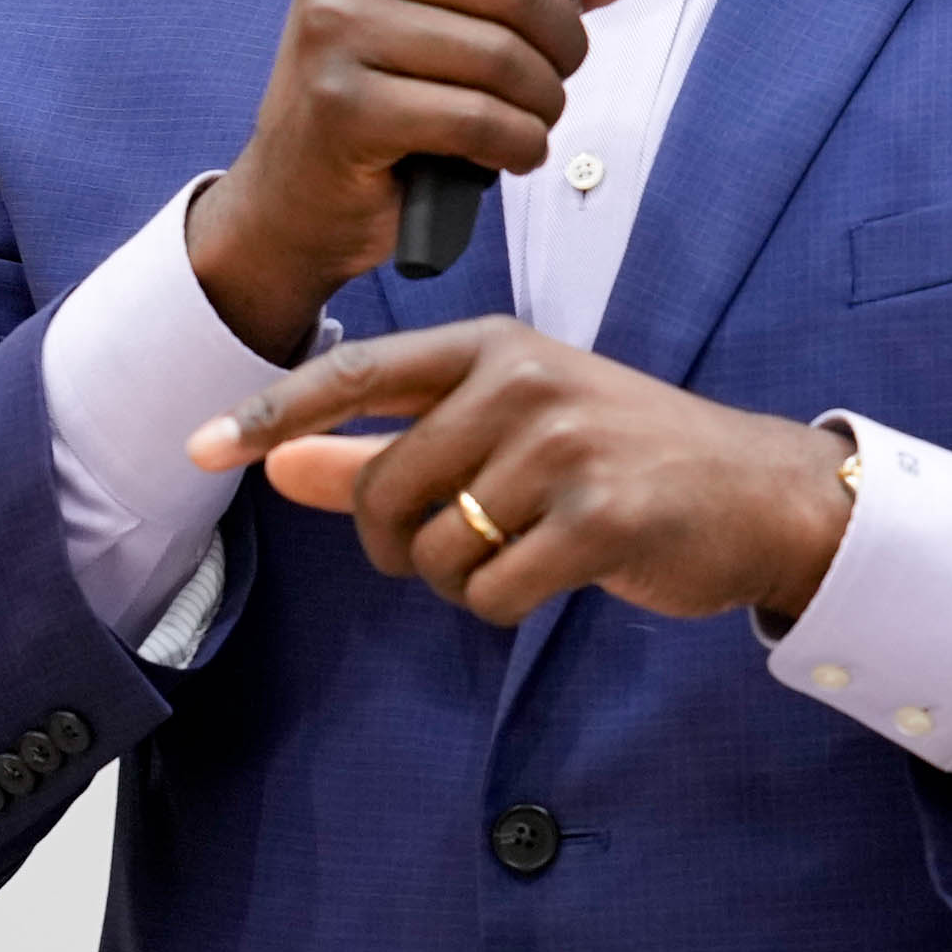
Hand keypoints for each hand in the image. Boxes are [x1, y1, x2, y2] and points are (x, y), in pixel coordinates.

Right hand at [186, 0, 658, 358]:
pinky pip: (479, 119)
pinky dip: (518, 146)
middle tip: (554, 78)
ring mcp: (334, 30)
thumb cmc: (384, 85)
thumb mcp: (453, 9)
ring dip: (543, 104)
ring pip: (503, 58)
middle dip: (561, 45)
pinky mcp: (344, 106)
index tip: (565, 2)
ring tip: (530, 120)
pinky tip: (508, 154)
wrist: (296, 188)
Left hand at [186, 317, 853, 627]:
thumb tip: (276, 463)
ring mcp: (563, 446)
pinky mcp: (600, 516)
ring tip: (519, 552)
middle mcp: (521, 382)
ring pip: (435, 550)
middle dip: (398, 544)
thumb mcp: (500, 432)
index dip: (268, 414)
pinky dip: (502, 605)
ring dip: (459, 580)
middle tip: (456, 544)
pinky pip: (491, 592)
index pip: (352, 374)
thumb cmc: (616, 460)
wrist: (756, 493)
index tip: (195, 445)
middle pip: (380, 490)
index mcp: (489, 346)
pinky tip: (550, 577)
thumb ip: (382, 447)